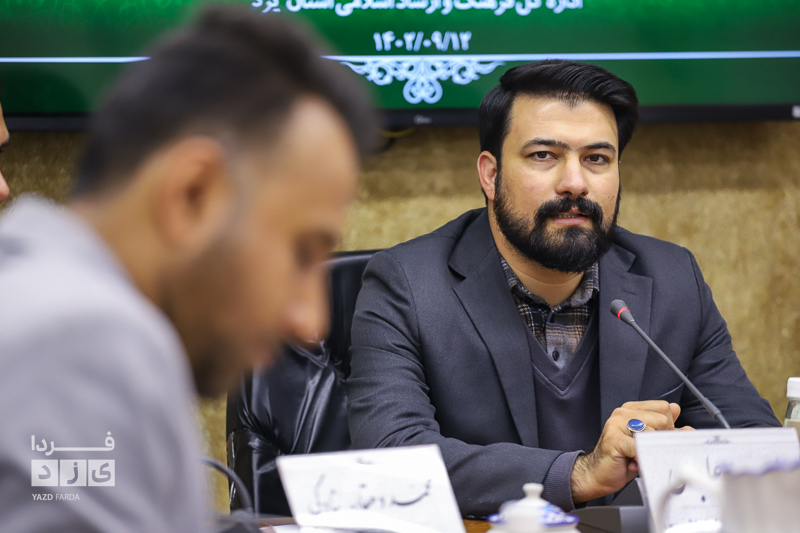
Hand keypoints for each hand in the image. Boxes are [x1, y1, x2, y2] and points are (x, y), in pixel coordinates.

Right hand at [570, 401, 690, 502]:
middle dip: (661, 440)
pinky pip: (640, 448)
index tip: (658, 440)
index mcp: (632, 409)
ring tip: (640, 457)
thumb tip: (685, 424)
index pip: (664, 407)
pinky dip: (642, 459)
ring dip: (651, 450)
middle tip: (649, 451)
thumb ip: (664, 430)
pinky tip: (635, 463)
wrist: (598, 474)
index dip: (668, 427)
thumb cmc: (623, 459)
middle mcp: (624, 412)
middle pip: (662, 419)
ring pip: (653, 432)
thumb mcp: (648, 443)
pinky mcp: (614, 439)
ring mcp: (617, 423)